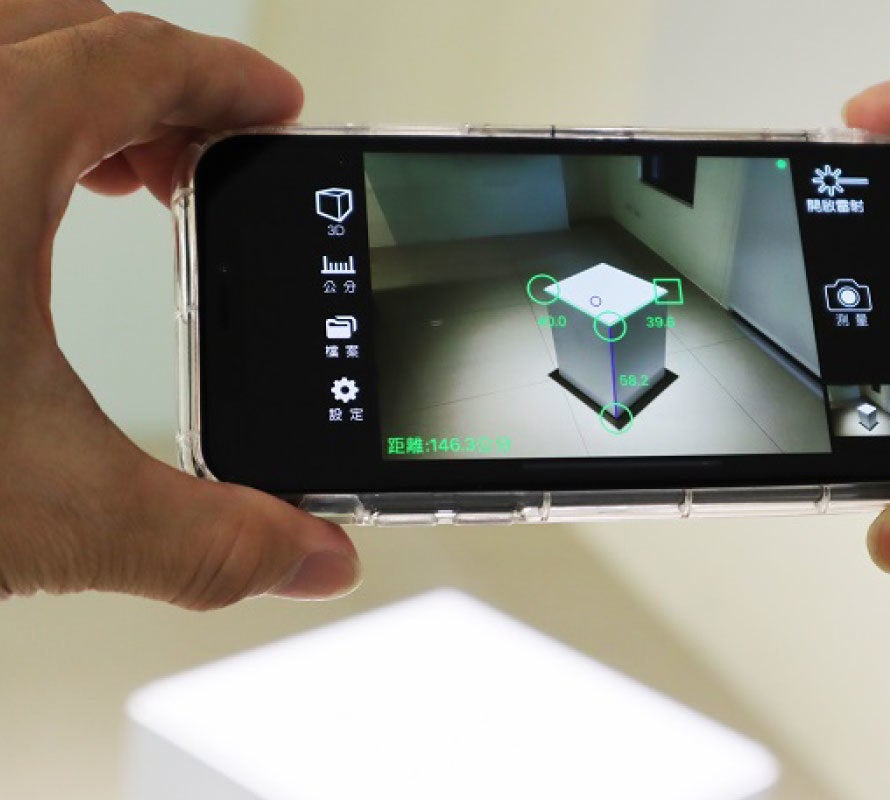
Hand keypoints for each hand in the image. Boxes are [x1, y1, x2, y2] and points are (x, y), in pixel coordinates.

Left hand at [0, 1, 358, 607]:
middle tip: (200, 157)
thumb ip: (205, 539)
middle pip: (62, 21)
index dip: (230, 82)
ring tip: (108, 170)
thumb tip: (310, 556)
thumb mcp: (44, 509)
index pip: (142, 59)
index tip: (276, 107)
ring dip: (60, 86)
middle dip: (153, 82)